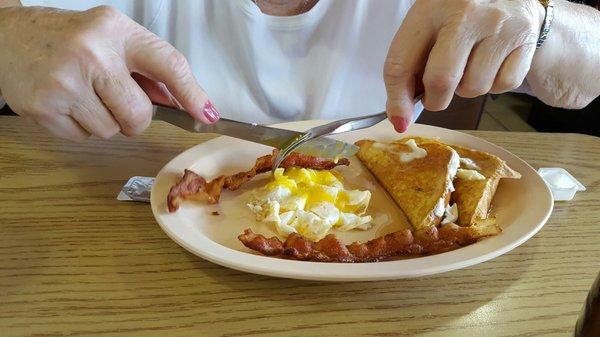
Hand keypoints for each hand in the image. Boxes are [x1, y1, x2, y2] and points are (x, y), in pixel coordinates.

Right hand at [0, 6, 218, 140]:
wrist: (8, 37)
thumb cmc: (69, 38)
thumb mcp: (112, 38)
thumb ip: (148, 68)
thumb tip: (185, 103)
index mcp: (116, 30)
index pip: (168, 64)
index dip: (192, 93)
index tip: (207, 114)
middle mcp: (91, 53)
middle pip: (140, 114)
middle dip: (135, 117)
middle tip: (116, 99)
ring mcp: (65, 82)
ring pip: (112, 131)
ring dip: (105, 121)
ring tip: (84, 94)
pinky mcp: (43, 106)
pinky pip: (85, 138)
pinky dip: (81, 127)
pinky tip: (67, 102)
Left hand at [384, 0, 544, 131]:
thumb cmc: (458, 18)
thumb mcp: (427, 27)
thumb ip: (410, 65)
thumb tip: (401, 116)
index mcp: (430, 8)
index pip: (401, 63)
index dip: (397, 100)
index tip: (399, 121)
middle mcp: (465, 12)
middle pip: (441, 80)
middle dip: (435, 100)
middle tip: (436, 96)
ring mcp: (498, 25)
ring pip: (473, 88)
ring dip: (466, 89)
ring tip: (469, 67)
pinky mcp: (524, 38)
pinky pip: (502, 85)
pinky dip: (494, 85)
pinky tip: (491, 64)